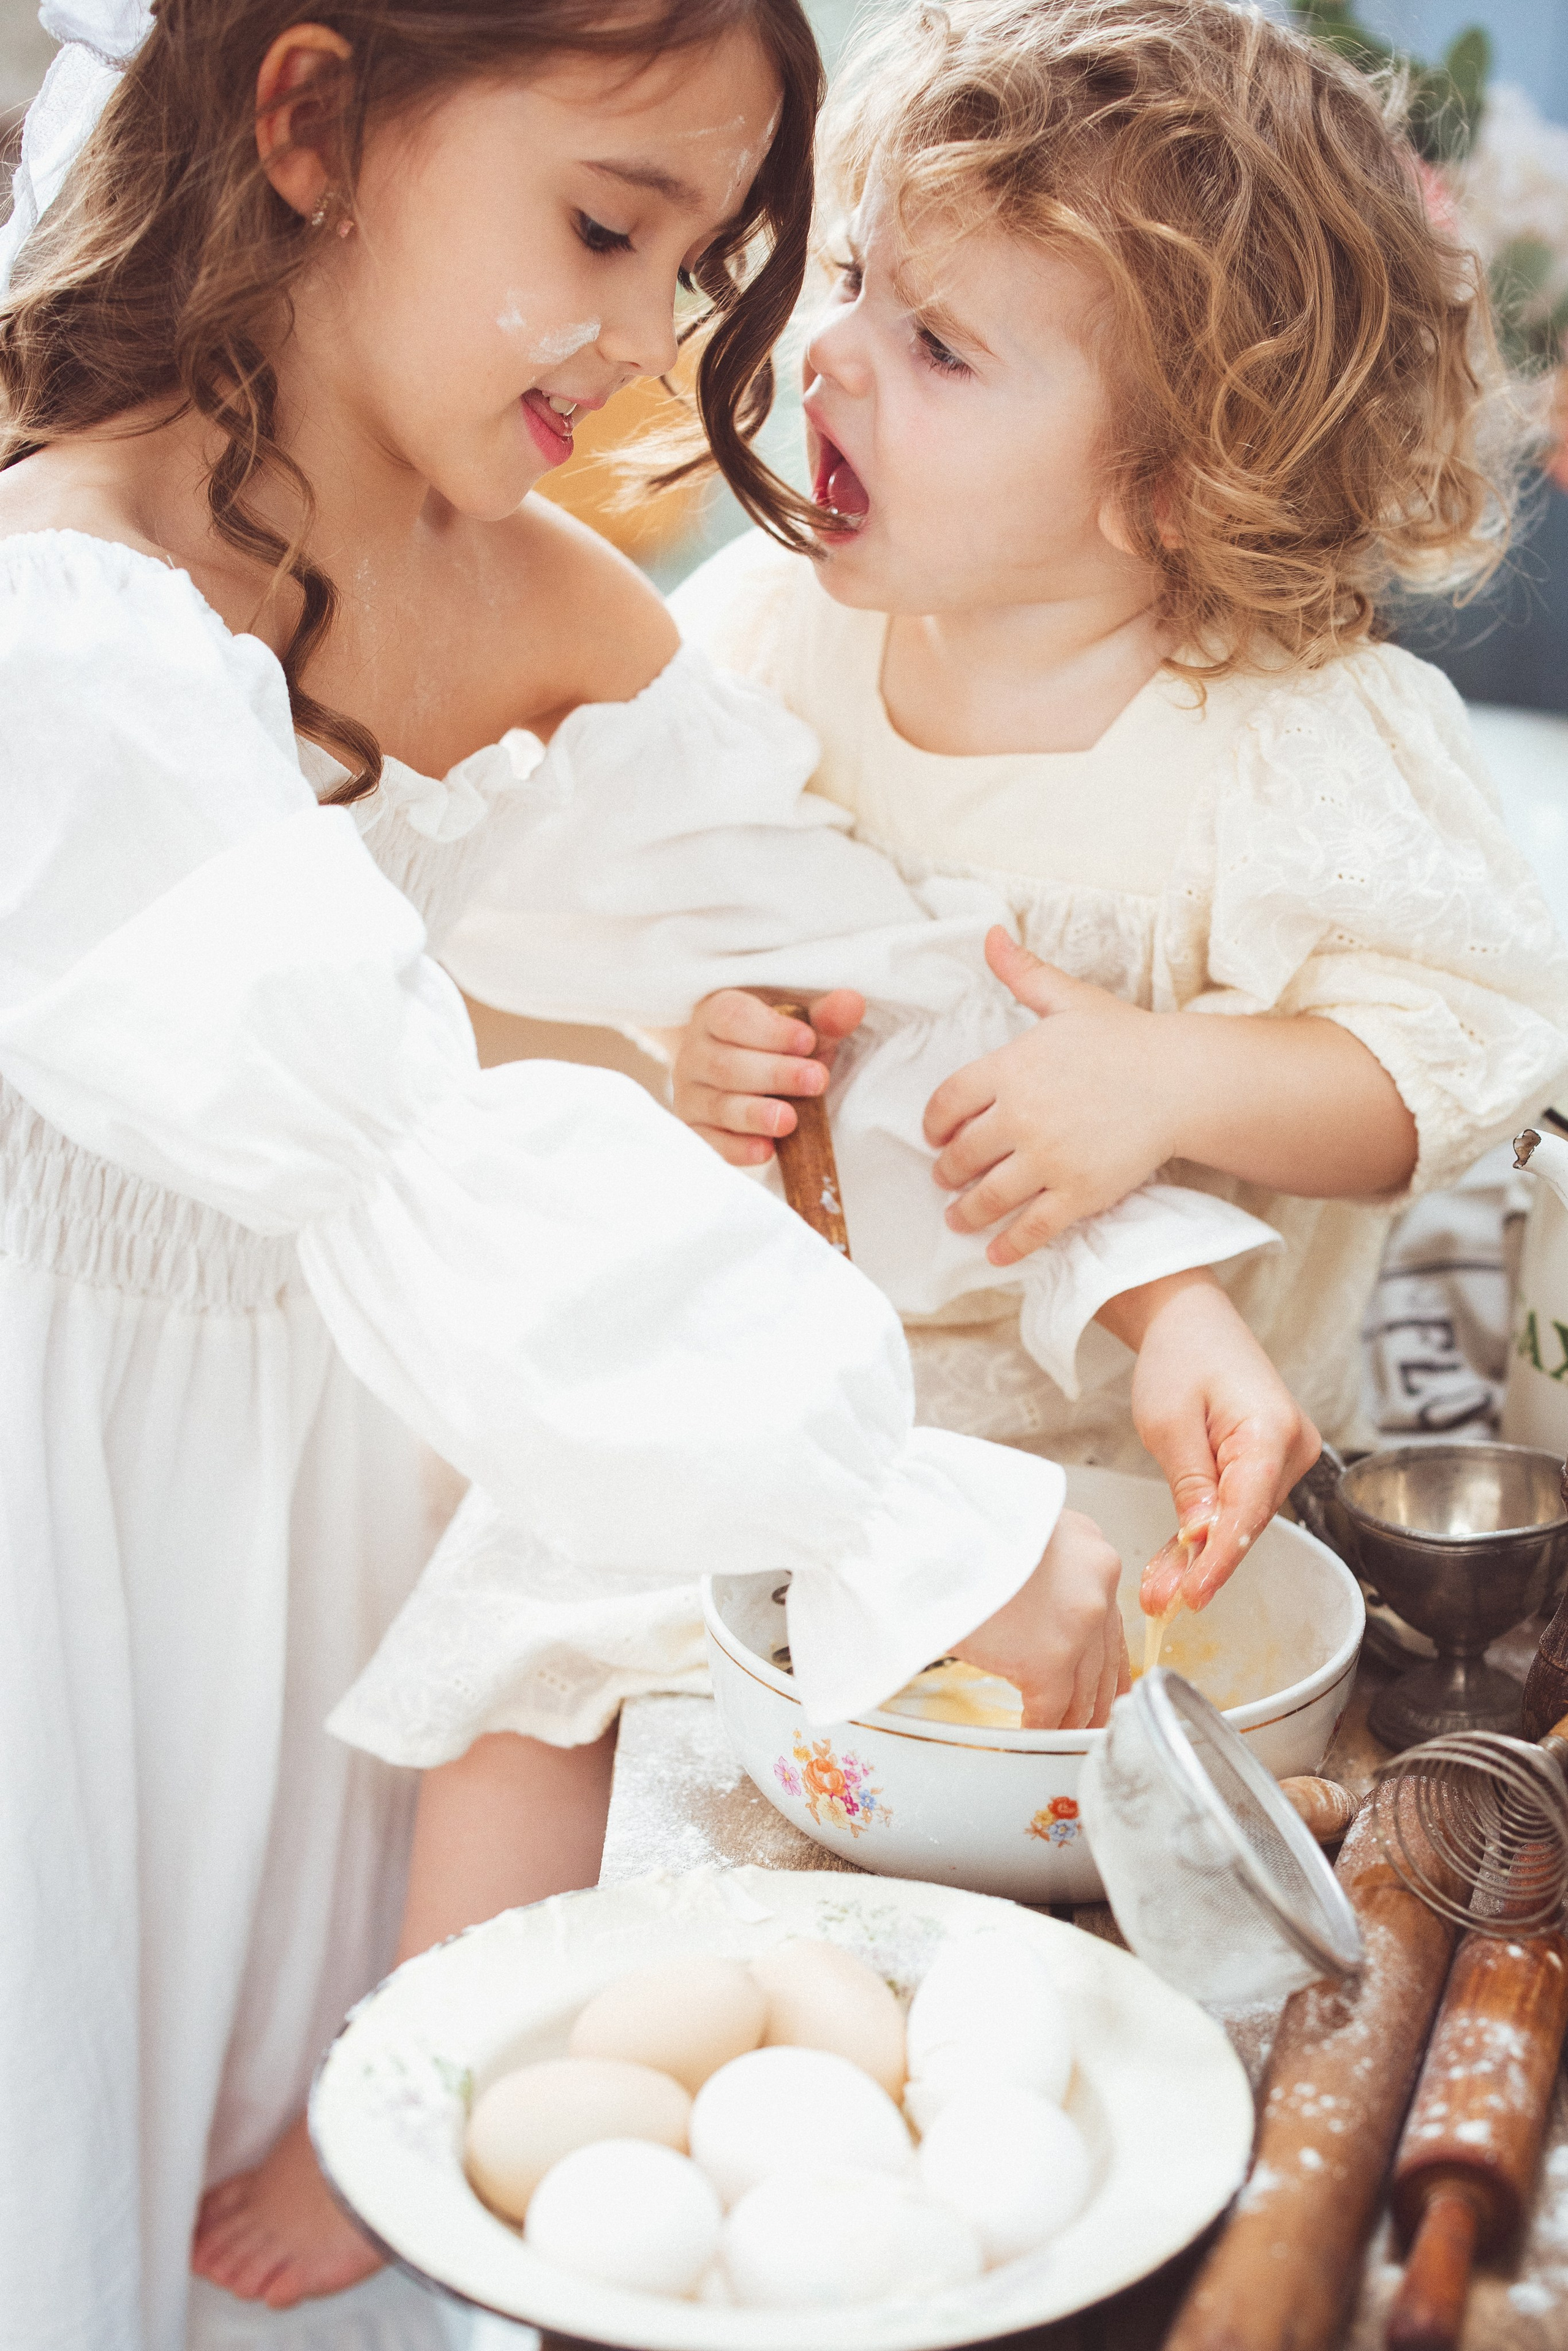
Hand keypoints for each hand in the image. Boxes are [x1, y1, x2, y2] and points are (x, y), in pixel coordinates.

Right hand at [670, 987, 865, 1167]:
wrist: (747, 1067)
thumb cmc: (776, 1042)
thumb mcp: (802, 1024)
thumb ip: (824, 1016)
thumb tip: (850, 1004)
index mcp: (717, 1014)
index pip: (733, 1017)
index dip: (770, 1031)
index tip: (808, 1041)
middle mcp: (696, 1053)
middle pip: (726, 1065)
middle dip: (774, 1075)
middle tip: (816, 1081)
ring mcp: (691, 1094)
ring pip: (719, 1106)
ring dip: (755, 1114)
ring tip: (789, 1121)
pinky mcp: (696, 1129)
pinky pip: (710, 1142)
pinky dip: (737, 1149)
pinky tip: (765, 1150)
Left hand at [924, 929, 1174, 1264]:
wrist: (1182, 1080)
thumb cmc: (1125, 1037)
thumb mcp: (1068, 999)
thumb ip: (1023, 973)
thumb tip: (990, 934)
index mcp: (1011, 1067)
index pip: (947, 1102)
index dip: (934, 1123)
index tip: (935, 1135)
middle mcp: (1022, 1116)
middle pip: (962, 1155)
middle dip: (947, 1171)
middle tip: (945, 1178)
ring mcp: (1049, 1159)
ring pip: (988, 1197)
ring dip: (965, 1212)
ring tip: (957, 1218)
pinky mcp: (1079, 1193)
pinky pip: (1033, 1228)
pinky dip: (1009, 1246)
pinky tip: (995, 1253)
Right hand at [952, 1508, 1127, 1728]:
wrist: (931, 1528)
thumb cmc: (958, 1529)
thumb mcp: (1016, 1534)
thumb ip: (1037, 1569)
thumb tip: (1026, 1606)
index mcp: (1088, 1551)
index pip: (1109, 1618)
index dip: (1104, 1658)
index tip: (1105, 1683)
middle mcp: (1097, 1586)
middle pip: (1105, 1658)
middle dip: (1097, 1697)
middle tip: (1089, 1720)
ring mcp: (1078, 1626)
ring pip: (1085, 1689)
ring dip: (1071, 1717)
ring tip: (1059, 1733)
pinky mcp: (1049, 1660)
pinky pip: (1051, 1709)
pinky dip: (1041, 1726)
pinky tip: (1031, 1733)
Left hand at [1103, 1272, 1319, 1616]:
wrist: (1192, 1320)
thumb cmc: (1180, 1356)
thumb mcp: (1169, 1421)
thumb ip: (1191, 1483)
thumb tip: (1203, 1540)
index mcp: (1272, 1432)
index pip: (1248, 1511)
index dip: (1219, 1560)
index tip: (1192, 1596)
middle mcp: (1292, 1447)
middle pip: (1247, 1522)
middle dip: (1204, 1565)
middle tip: (1161, 1601)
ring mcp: (1285, 1455)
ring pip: (1242, 1519)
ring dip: (1202, 1554)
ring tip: (1160, 1590)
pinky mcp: (1267, 1461)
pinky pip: (1238, 1505)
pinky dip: (1208, 1531)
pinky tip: (1178, 1565)